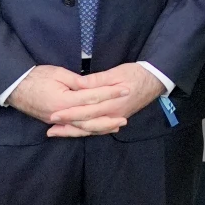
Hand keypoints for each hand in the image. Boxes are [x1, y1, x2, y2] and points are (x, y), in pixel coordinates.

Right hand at [8, 65, 129, 130]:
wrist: (13, 86)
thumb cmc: (36, 76)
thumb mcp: (58, 73)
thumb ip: (78, 82)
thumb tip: (94, 86)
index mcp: (63, 100)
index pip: (93, 97)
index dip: (110, 93)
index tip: (125, 89)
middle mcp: (61, 114)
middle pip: (90, 119)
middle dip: (109, 118)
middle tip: (125, 118)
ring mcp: (56, 120)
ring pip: (82, 128)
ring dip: (100, 127)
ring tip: (116, 126)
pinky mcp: (53, 122)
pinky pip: (73, 129)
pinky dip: (86, 131)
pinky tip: (97, 130)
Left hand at [46, 62, 163, 137]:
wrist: (155, 80)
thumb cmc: (136, 73)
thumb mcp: (117, 72)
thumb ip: (98, 80)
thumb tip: (80, 84)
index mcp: (112, 103)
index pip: (86, 112)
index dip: (69, 114)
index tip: (54, 114)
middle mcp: (113, 115)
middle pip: (86, 124)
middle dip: (67, 126)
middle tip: (50, 127)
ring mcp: (115, 118)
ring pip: (91, 130)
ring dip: (73, 132)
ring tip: (56, 132)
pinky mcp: (115, 118)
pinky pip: (98, 129)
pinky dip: (84, 131)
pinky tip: (74, 131)